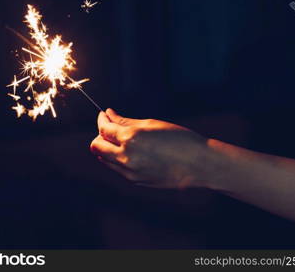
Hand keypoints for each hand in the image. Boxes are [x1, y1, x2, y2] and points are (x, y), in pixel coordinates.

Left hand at [90, 109, 207, 188]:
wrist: (198, 164)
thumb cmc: (179, 139)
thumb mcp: (152, 124)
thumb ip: (126, 121)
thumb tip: (109, 114)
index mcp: (131, 139)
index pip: (104, 129)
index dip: (102, 120)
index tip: (105, 115)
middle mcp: (126, 157)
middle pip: (96, 147)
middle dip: (100, 135)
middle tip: (111, 127)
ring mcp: (130, 172)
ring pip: (105, 159)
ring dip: (107, 148)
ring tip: (122, 139)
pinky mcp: (136, 181)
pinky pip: (118, 168)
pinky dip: (118, 158)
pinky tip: (133, 151)